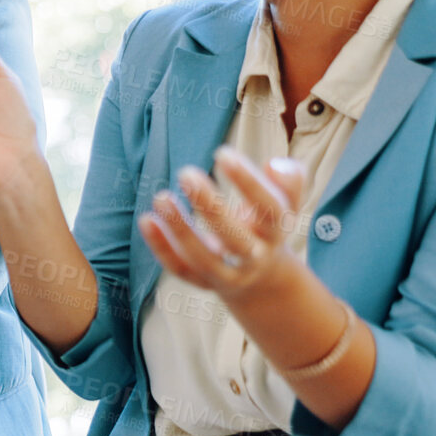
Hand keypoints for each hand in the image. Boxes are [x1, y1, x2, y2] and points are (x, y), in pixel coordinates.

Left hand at [138, 147, 308, 305]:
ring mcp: (228, 275)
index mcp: (277, 233)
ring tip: (161, 197)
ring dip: (180, 229)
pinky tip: (147, 220)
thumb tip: (274, 165)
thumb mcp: (286, 203)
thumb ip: (289, 180)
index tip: (223, 154)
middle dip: (211, 207)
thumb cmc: (267, 224)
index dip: (249, 183)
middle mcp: (255, 258)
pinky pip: (180, 269)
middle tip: (186, 173)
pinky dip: (162, 248)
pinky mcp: (202, 282)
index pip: (269, 209)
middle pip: (236, 239)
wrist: (261, 277)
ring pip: (203, 258)